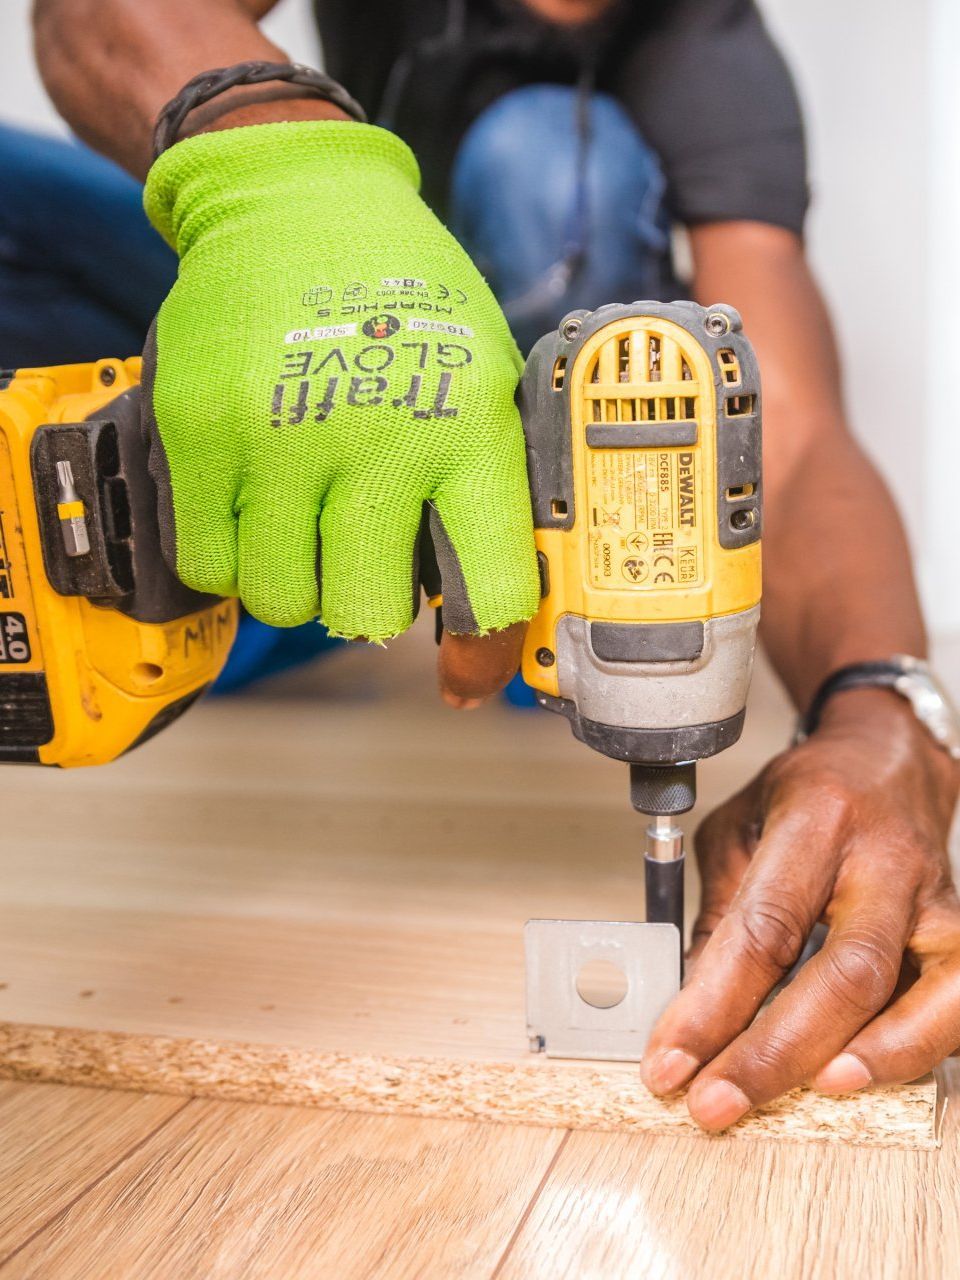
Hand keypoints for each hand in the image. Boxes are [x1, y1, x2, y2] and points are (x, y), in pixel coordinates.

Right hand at [141, 121, 539, 701]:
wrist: (298, 199)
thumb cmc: (406, 299)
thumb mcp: (485, 375)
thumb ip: (490, 487)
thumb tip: (493, 611)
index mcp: (470, 428)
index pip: (490, 587)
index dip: (483, 649)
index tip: (467, 671)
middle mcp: (379, 439)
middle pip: (368, 615)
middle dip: (368, 603)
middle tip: (363, 558)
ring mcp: (281, 437)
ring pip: (284, 601)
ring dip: (297, 580)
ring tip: (305, 522)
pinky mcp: (201, 432)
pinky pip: (210, 565)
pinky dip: (233, 556)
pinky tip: (256, 508)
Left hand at [641, 688, 959, 1128]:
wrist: (890, 761)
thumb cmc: (807, 796)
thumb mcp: (738, 830)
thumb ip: (718, 913)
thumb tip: (692, 1007)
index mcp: (814, 820)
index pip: (762, 926)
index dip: (712, 1004)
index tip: (669, 1060)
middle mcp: (882, 859)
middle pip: (841, 969)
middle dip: (774, 1050)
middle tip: (715, 1100)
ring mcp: (932, 897)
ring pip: (917, 989)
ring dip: (862, 1057)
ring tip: (808, 1095)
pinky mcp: (959, 929)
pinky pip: (957, 1000)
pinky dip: (913, 1047)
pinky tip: (863, 1074)